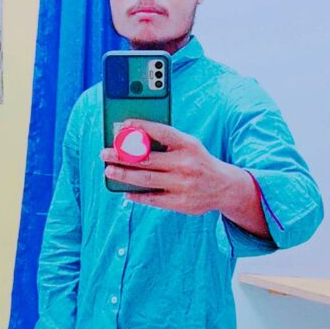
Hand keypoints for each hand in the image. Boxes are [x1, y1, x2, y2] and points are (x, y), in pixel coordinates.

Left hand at [99, 118, 227, 214]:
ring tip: (109, 171)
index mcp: (188, 145)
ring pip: (146, 179)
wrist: (224, 187)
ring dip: (124, 175)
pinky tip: (125, 191)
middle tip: (105, 154)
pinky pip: (153, 198)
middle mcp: (186, 163)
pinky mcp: (181, 203)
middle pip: (147, 159)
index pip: (161, 132)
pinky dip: (137, 195)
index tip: (122, 125)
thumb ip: (167, 143)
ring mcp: (183, 184)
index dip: (140, 127)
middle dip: (122, 156)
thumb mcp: (189, 146)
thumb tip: (133, 141)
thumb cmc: (199, 162)